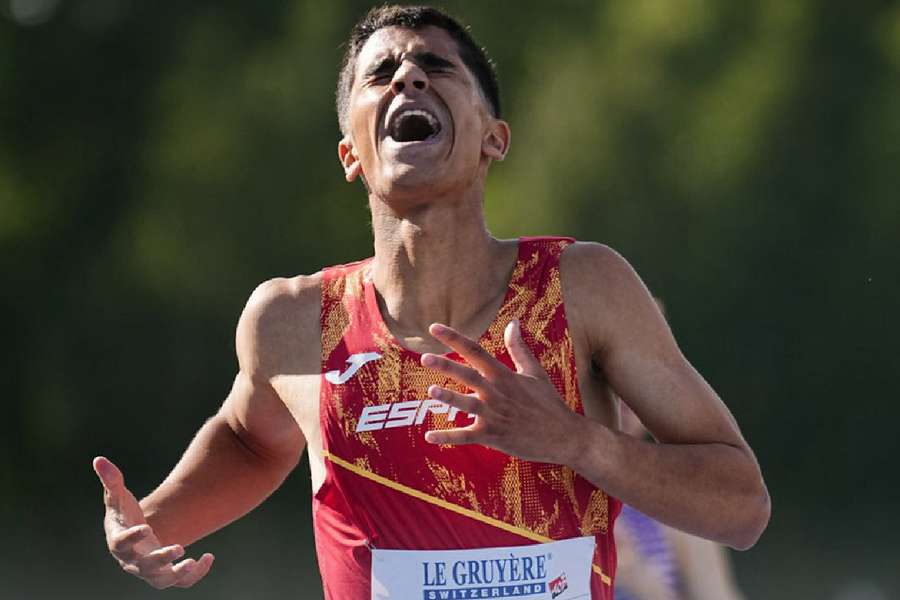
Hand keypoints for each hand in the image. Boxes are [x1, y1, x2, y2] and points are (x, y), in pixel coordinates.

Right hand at [93, 456, 213, 588]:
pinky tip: (209, 556)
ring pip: (162, 580)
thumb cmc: (125, 515)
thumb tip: (99, 459)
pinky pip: (181, 582)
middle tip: (178, 547)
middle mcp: (133, 561)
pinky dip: (195, 574)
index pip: (122, 544)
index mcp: (119, 542)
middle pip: (144, 566)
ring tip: (193, 561)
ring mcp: (150, 571)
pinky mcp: (166, 574)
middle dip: (160, 559)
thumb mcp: (117, 498)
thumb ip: (111, 480)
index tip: (145, 528)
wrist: (136, 536)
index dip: (132, 538)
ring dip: (178, 573)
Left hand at [420, 320, 581, 463]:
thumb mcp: (534, 372)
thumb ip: (518, 348)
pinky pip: (466, 436)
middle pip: (469, 375)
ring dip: (449, 397)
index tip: (434, 328)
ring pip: (467, 404)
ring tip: (432, 389)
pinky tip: (429, 437)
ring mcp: (495, 415)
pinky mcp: (493, 436)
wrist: (564, 436)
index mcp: (504, 375)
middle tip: (424, 357)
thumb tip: (512, 322)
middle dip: (446, 365)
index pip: (476, 351)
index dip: (454, 338)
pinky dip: (448, 437)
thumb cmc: (549, 403)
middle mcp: (497, 393)